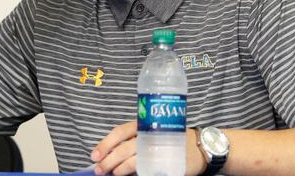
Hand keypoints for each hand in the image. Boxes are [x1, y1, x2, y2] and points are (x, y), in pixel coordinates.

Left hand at [91, 122, 207, 175]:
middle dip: (108, 159)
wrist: (201, 147)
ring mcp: (159, 149)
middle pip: (124, 148)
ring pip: (135, 160)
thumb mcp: (151, 133)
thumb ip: (133, 141)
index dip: (105, 143)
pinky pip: (148, 170)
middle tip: (99, 169)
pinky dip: (138, 174)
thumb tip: (108, 155)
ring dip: (120, 169)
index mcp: (144, 125)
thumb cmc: (171, 139)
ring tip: (112, 174)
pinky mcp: (168, 163)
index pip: (120, 132)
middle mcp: (150, 135)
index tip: (94, 155)